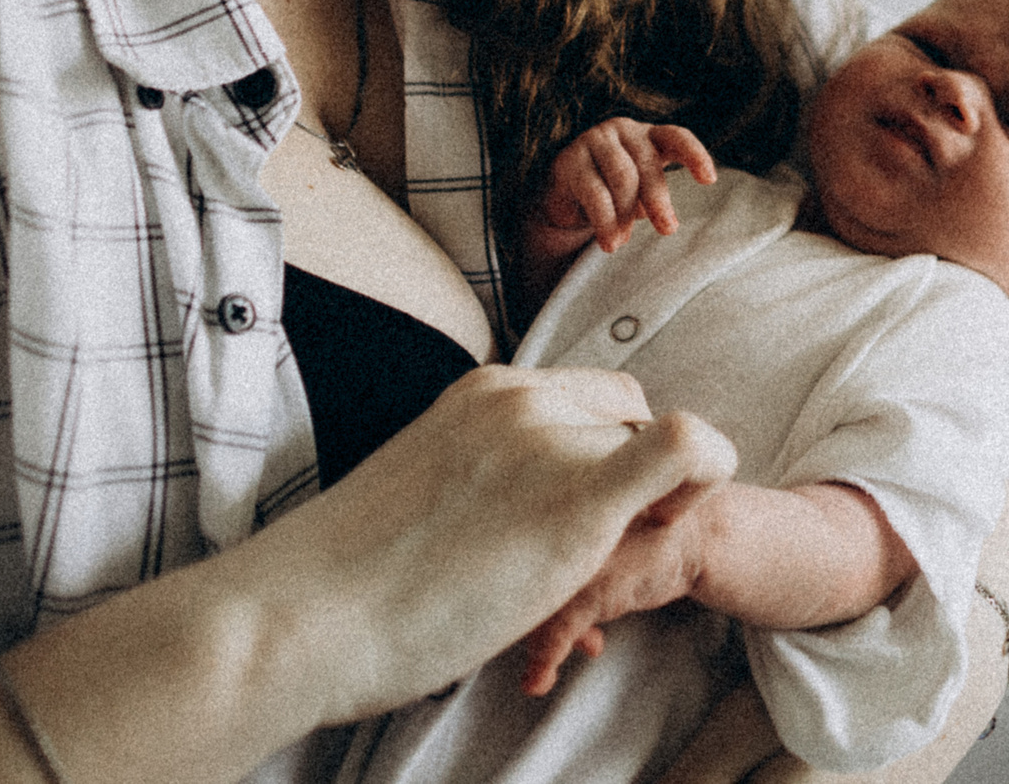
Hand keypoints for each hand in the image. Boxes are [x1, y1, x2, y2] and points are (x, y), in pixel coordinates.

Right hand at [234, 365, 736, 721]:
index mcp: (481, 393)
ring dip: (643, 511)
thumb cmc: (343, 583)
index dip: (601, 455)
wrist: (302, 616)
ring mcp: (547, 441)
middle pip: (625, 418)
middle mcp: (520, 399)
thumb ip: (480, 481)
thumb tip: (500, 525)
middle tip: (594, 556)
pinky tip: (676, 518)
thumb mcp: (422, 494)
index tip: (575, 519)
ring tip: (587, 584)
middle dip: (628, 480)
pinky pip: (685, 448)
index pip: (583, 401)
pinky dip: (705, 471)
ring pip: (650, 449)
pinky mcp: (575, 500)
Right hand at [532, 119, 717, 264]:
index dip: (695, 155)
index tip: (709, 180)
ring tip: (624, 241)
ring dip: (627, 214)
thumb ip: (653, 199)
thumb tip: (662, 220)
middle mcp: (623, 131)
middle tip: (668, 229)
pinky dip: (605, 222)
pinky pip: (595, 193)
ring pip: (622, 177)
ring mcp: (594, 141)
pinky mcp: (570, 160)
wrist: (564, 196)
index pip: (676, 137)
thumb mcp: (640, 194)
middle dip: (659, 200)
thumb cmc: (613, 192)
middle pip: (648, 163)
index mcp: (648, 136)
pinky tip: (610, 243)